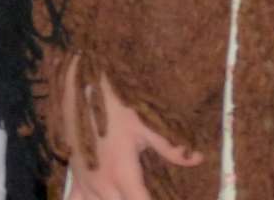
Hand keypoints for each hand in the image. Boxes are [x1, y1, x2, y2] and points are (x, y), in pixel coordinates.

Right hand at [64, 68, 201, 199]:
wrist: (82, 86)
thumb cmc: (116, 102)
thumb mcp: (146, 122)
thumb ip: (172, 147)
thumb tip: (199, 158)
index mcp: (122, 174)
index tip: (171, 198)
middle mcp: (101, 185)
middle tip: (148, 191)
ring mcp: (85, 183)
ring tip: (127, 192)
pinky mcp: (74, 176)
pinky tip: (98, 198)